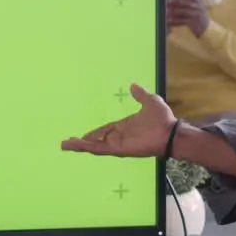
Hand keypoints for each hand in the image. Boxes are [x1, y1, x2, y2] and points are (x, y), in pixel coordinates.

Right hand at [61, 84, 175, 157]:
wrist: (170, 131)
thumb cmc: (162, 119)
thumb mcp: (150, 101)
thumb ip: (140, 95)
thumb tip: (133, 85)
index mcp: (124, 127)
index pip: (105, 131)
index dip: (94, 133)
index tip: (83, 135)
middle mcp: (119, 137)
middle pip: (96, 140)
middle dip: (82, 142)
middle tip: (67, 142)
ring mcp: (118, 144)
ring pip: (95, 146)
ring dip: (80, 145)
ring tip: (65, 145)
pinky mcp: (119, 149)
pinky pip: (101, 149)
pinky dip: (88, 147)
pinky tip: (78, 145)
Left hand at [167, 0, 209, 36]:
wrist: (207, 28)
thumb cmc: (199, 16)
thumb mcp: (196, 6)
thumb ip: (187, 1)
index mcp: (200, 2)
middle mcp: (199, 7)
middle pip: (186, 3)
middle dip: (176, 1)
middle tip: (167, 1)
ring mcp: (197, 15)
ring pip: (184, 11)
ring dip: (174, 11)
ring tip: (166, 11)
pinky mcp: (193, 23)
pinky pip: (182, 21)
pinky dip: (175, 21)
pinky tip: (169, 20)